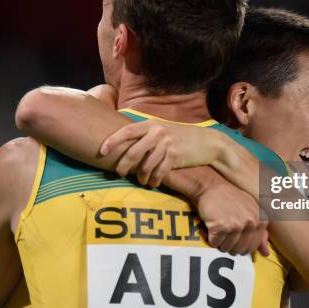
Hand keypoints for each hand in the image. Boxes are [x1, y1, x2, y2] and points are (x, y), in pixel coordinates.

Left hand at [100, 120, 219, 186]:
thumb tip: (125, 145)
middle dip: (124, 164)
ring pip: (146, 164)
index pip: (127, 131)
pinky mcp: (176, 155)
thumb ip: (146, 135)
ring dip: (141, 176)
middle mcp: (158, 132)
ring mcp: (167, 143)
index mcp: (151, 124)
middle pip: (134, 150)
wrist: (207, 142)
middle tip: (118, 173)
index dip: (113, 140)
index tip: (101, 150)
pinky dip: (154, 179)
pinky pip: (159, 171)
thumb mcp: (163, 130)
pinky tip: (153, 183)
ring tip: (141, 181)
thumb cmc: (181, 137)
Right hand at [195, 182, 269, 256]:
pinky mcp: (221, 226)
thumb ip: (260, 232)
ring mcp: (236, 224)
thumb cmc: (230, 198)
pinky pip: (215, 243)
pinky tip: (211, 227)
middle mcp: (251, 222)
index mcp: (261, 219)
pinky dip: (211, 238)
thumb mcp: (250, 210)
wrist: (210, 186)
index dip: (242, 244)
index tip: (235, 235)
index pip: (253, 246)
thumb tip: (266, 254)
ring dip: (221, 242)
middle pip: (241, 249)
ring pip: (227, 248)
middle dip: (231, 245)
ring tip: (219, 229)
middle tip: (225, 232)